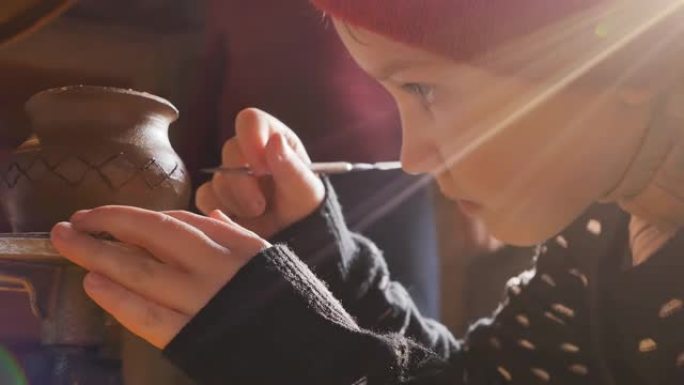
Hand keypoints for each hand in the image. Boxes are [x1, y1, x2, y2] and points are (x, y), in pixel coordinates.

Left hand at [50, 206, 269, 348]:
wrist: (307, 349)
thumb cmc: (288, 300)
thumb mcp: (266, 257)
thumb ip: (236, 235)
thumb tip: (212, 216)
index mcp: (235, 244)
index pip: (177, 222)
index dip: (135, 218)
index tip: (106, 217)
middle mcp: (215, 266)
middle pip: (150, 237)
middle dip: (106, 226)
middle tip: (69, 223)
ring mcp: (202, 301)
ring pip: (141, 272)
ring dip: (99, 257)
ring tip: (68, 245)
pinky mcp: (193, 336)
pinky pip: (148, 316)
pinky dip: (118, 300)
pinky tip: (93, 286)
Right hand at [196, 108, 324, 237]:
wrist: (293, 238)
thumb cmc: (305, 210)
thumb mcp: (305, 191)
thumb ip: (291, 167)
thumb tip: (274, 140)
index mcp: (273, 139)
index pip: (250, 121)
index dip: (251, 139)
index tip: (261, 167)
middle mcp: (249, 152)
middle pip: (230, 151)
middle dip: (244, 182)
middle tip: (261, 204)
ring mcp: (231, 173)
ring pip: (217, 178)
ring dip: (236, 201)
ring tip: (257, 213)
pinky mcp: (216, 196)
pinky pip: (204, 197)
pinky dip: (220, 210)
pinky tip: (238, 219)